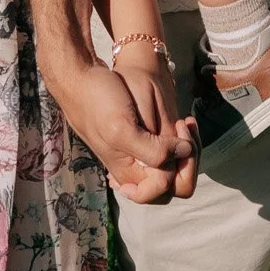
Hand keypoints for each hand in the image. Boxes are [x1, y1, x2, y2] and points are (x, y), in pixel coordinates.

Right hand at [111, 43, 199, 198]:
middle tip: (184, 126)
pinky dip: (179, 140)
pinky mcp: (140, 143)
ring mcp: (139, 158)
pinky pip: (168, 155)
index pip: (169, 188)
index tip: (178, 132)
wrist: (80, 82)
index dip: (181, 164)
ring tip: (184, 122)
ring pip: (174, 169)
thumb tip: (184, 153)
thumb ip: (153, 150)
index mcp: (132, 174)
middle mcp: (137, 171)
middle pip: (175, 184)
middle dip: (188, 158)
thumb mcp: (122, 129)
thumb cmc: (98, 103)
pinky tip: (179, 122)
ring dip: (186, 148)